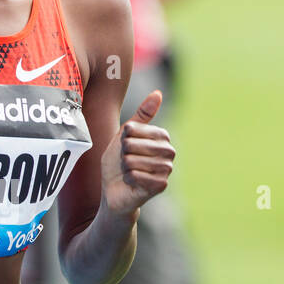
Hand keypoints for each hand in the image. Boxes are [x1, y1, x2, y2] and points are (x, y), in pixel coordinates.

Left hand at [101, 90, 175, 214]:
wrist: (114, 191)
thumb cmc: (119, 162)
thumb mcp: (125, 136)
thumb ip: (142, 115)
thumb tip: (158, 93)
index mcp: (162, 136)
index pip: (134, 128)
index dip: (123, 138)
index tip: (124, 146)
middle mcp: (169, 152)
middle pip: (133, 144)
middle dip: (123, 154)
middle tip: (126, 161)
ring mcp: (167, 169)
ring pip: (132, 161)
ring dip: (124, 167)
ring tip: (129, 171)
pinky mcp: (161, 185)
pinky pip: (135, 175)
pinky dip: (128, 179)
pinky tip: (132, 182)